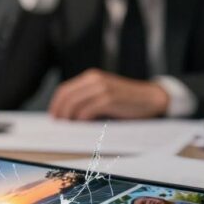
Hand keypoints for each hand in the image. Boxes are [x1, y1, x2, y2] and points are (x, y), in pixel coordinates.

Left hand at [48, 68, 169, 119]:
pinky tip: (83, 125)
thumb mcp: (104, 94)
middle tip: (59, 125)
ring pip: (74, 103)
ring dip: (69, 117)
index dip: (56, 104)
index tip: (54, 117)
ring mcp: (102, 88)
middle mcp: (95, 79)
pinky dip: (81, 119)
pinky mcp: (109, 99)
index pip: (64, 89)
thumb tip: (66, 115)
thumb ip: (87, 99)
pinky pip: (87, 110)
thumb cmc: (126, 100)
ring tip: (70, 127)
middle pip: (66, 96)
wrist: (150, 98)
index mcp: (91, 76)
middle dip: (60, 113)